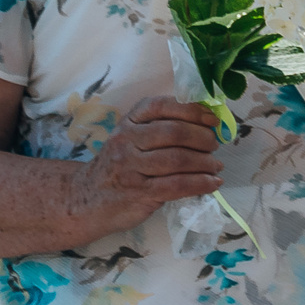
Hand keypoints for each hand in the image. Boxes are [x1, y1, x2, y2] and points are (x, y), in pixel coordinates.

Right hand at [67, 96, 222, 239]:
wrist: (88, 198)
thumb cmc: (123, 165)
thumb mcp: (135, 139)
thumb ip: (164, 127)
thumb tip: (209, 123)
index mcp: (129, 122)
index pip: (161, 106)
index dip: (192, 110)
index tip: (212, 120)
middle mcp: (127, 140)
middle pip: (175, 132)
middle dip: (204, 139)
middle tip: (214, 147)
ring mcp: (130, 167)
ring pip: (179, 159)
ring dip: (206, 162)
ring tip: (215, 166)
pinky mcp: (139, 192)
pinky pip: (178, 185)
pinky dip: (202, 183)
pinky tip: (213, 182)